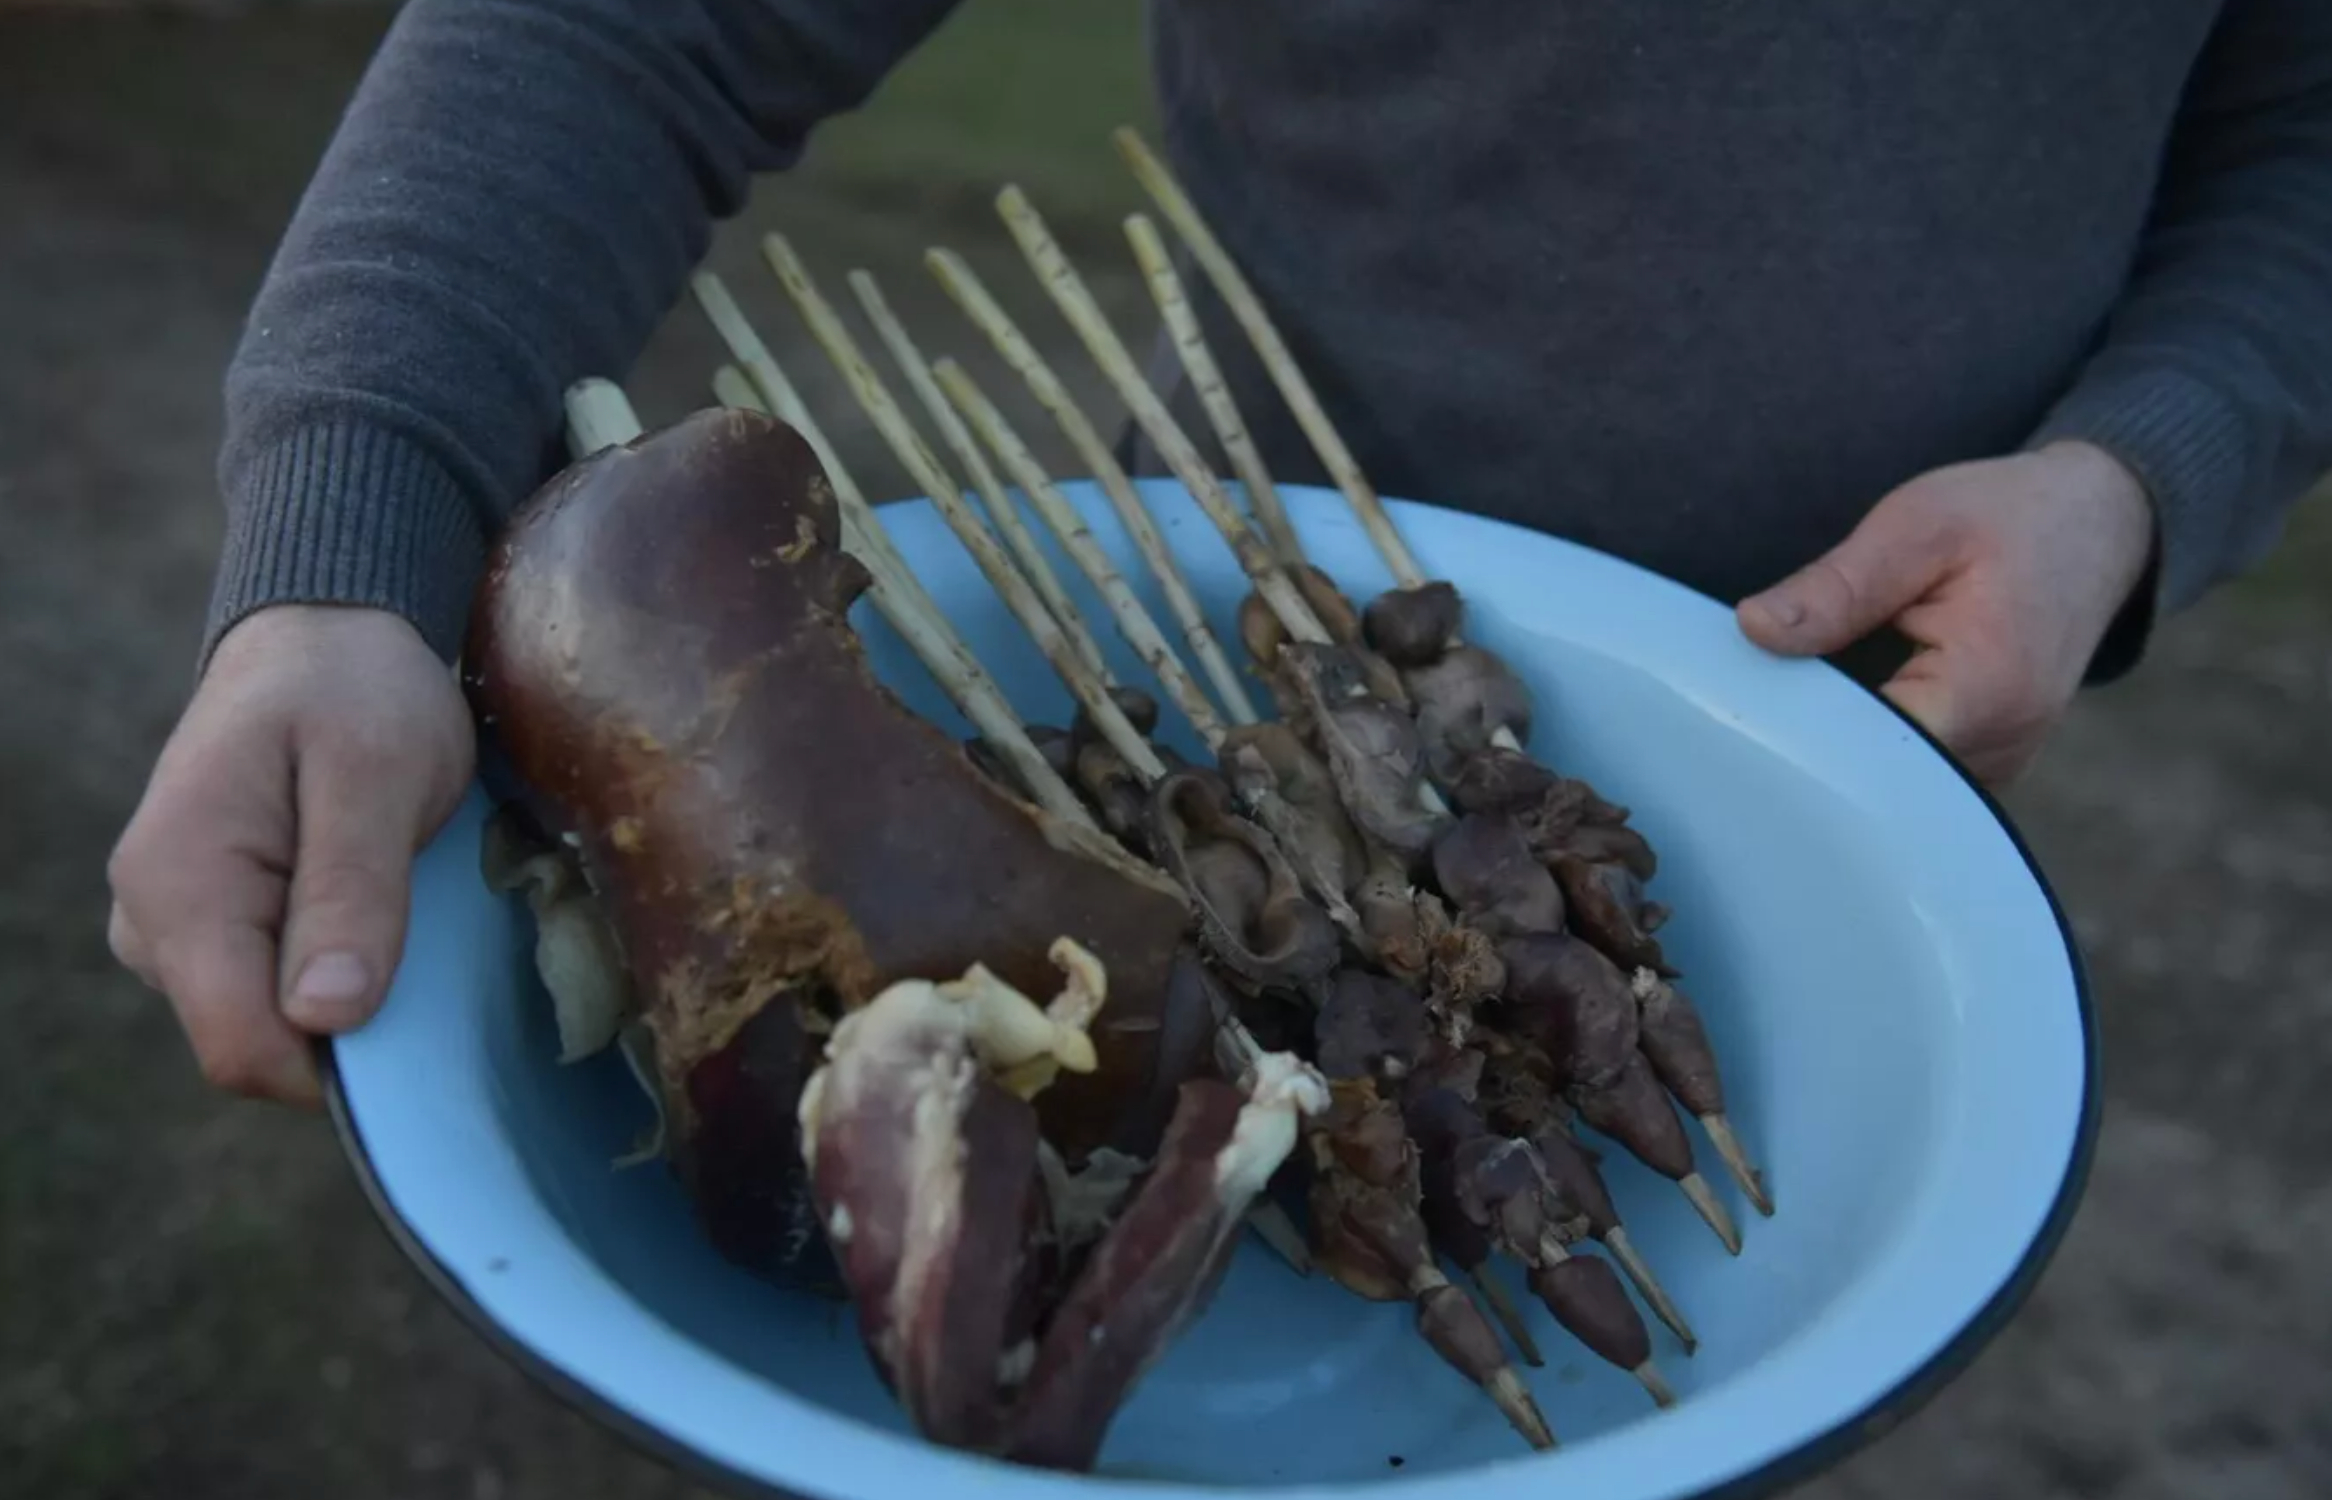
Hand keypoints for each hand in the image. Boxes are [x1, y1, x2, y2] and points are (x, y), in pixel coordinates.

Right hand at [107, 605, 474, 1107]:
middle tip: (427, 938)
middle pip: (254, 1044)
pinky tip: (376, 909)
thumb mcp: (377, 774)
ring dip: (346, 993)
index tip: (424, 1026)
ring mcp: (171, 928)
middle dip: (350, 1026)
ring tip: (401, 905)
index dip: (337, 1068)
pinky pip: (271, 989)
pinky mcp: (208, 927)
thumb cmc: (356, 692)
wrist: (324, 638)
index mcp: (179, 885)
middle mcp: (151, 921)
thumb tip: (323, 1015)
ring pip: (266, 1023)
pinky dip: (335, 970)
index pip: (241, 1046)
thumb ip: (351, 891)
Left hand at [1735, 440, 2156, 787]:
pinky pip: (1917, 774)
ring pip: (1895, 787)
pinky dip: (1872, 748)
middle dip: (1811, 748)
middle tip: (1751, 707)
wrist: (2098, 522)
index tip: (1746, 710)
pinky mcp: (1991, 758)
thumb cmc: (2010, 515)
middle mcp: (2002, 744)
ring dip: (1841, 750)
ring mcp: (2002, 760)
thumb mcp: (1915, 525)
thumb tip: (1753, 630)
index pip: (1868, 755)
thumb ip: (1836, 587)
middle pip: (1878, 782)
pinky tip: (1834, 713)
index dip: (1800, 738)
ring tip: (1790, 702)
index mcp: (1985, 689)